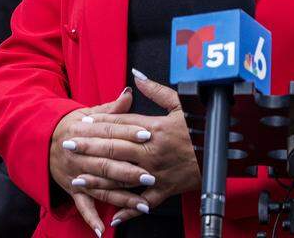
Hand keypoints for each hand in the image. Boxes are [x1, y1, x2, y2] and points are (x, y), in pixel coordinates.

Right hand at [49, 87, 152, 234]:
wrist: (42, 140)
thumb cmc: (73, 125)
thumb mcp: (89, 112)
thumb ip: (112, 108)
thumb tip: (129, 93)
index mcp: (83, 130)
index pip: (109, 132)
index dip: (128, 133)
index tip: (147, 135)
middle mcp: (78, 153)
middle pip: (105, 162)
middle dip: (128, 170)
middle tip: (150, 175)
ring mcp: (75, 173)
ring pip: (100, 186)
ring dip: (121, 196)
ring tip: (142, 203)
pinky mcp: (72, 189)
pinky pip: (82, 206)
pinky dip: (91, 219)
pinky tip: (103, 230)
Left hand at [81, 69, 200, 227]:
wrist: (226, 152)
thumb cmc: (203, 126)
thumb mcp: (182, 104)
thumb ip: (156, 90)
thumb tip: (136, 76)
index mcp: (155, 128)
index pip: (120, 124)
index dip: (98, 123)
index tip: (80, 122)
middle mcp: (152, 151)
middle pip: (114, 149)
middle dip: (88, 148)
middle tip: (67, 146)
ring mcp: (157, 173)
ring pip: (122, 177)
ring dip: (98, 179)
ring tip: (77, 178)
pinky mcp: (166, 190)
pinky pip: (144, 203)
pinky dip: (129, 211)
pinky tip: (113, 216)